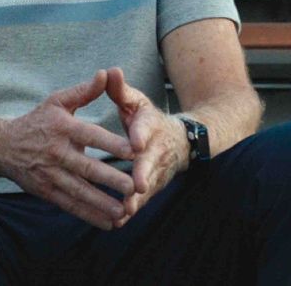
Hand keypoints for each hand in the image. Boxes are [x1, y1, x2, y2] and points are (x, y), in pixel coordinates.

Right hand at [0, 70, 136, 229]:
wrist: (2, 145)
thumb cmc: (37, 121)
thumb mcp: (57, 102)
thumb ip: (84, 91)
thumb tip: (106, 73)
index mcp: (61, 127)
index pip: (90, 135)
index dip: (111, 143)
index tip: (134, 151)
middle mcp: (55, 152)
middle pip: (86, 167)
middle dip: (110, 178)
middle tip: (133, 187)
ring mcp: (49, 174)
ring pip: (79, 190)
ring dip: (101, 202)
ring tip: (124, 210)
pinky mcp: (46, 191)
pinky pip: (70, 205)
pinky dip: (88, 215)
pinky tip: (108, 222)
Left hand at [104, 67, 187, 227]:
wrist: (180, 142)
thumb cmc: (148, 120)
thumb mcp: (136, 102)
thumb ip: (121, 90)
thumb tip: (110, 70)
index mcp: (150, 127)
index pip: (147, 129)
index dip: (141, 135)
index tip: (136, 143)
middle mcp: (156, 151)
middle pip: (151, 163)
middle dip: (144, 174)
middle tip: (138, 185)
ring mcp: (157, 171)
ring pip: (148, 186)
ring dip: (138, 199)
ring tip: (126, 209)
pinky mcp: (152, 186)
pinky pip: (142, 199)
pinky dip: (133, 209)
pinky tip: (118, 221)